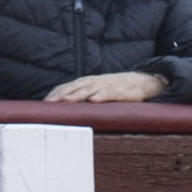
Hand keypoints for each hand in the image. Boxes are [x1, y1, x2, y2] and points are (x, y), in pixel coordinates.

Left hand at [44, 71, 165, 102]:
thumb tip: (68, 110)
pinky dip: (102, 95)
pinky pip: (112, 93)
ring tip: (67, 101)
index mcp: (90, 82)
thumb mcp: (102, 91)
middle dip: (62, 94)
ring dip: (78, 94)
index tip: (44, 103)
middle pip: (76, 87)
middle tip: (50, 103)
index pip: (69, 86)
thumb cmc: (121, 89)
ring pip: (91, 89)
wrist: (147, 81)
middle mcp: (97, 82)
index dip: (57, 93)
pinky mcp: (124, 90)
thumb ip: (87, 97)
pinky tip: (94, 100)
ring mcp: (110, 85)